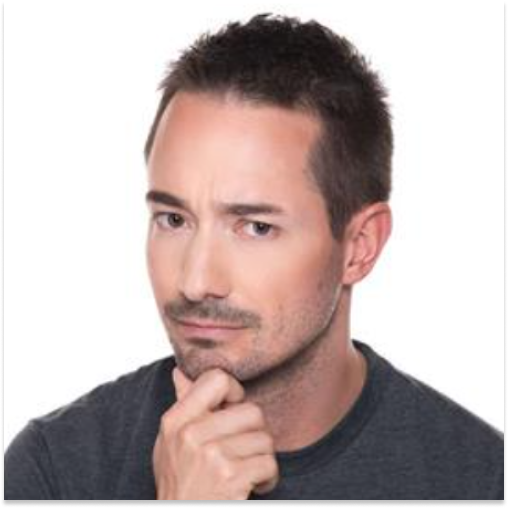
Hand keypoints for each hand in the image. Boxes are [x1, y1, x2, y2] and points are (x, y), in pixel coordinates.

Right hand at [153, 366, 279, 499]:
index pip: (217, 379)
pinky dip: (268, 478)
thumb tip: (180, 372)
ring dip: (262, 458)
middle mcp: (191, 434)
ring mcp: (211, 455)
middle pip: (252, 411)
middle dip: (255, 433)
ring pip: (264, 439)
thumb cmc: (180, 483)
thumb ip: (182, 406)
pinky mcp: (230, 477)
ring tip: (246, 471)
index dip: (235, 392)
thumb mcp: (171, 443)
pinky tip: (253, 486)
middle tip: (243, 450)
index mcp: (176, 420)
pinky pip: (269, 463)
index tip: (233, 410)